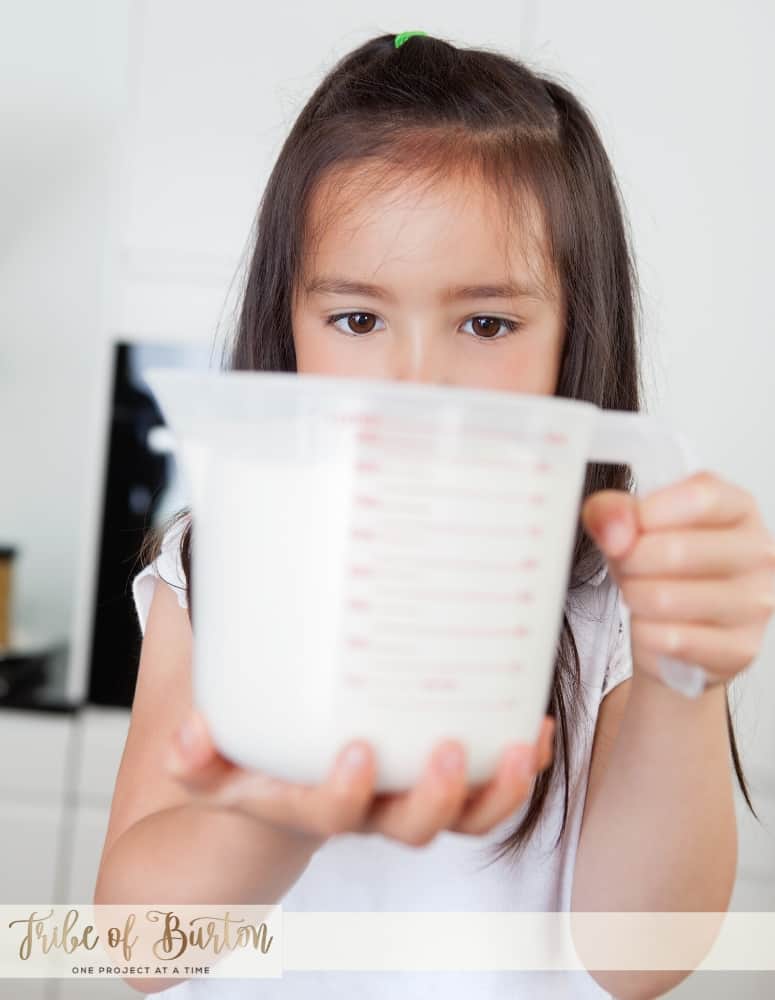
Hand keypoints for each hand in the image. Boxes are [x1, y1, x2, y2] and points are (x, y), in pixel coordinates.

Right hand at [164, 711, 554, 847]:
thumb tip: (189, 734)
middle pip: (412, 828)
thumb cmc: (262, 765)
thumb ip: (198, 753)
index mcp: (315, 805)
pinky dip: (520, 764)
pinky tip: (534, 725)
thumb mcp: (219, 763)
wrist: (295, 784)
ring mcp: (412, 798)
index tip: (358, 753)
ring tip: (522, 744)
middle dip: (436, 797)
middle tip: (450, 748)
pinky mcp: (446, 782)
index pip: (330, 816)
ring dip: (500, 788)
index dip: (345, 794)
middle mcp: (372, 811)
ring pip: (466, 817)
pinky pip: (493, 789)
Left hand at [582, 470, 774, 686]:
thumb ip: (613, 512)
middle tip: (628, 567)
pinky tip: (654, 624)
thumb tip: (611, 525)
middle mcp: (758, 553)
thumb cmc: (662, 568)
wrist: (674, 627)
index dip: (648, 515)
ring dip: (635, 598)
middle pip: (677, 550)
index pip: (701, 499)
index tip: (624, 527)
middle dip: (630, 562)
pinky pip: (668, 639)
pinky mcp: (740, 649)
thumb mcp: (631, 527)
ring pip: (665, 599)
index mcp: (738, 509)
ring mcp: (755, 603)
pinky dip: (645, 633)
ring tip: (640, 594)